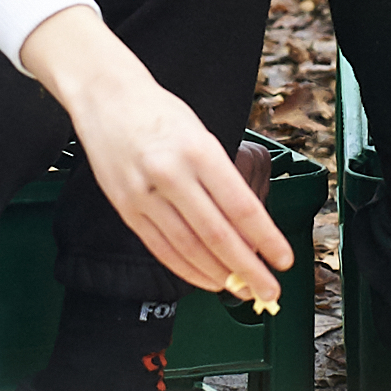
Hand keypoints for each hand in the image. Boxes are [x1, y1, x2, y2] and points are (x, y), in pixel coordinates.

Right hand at [19, 8, 295, 304]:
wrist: (106, 97)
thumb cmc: (161, 115)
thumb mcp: (201, 136)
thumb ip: (222, 180)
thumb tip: (249, 231)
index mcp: (198, 150)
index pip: (241, 206)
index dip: (266, 239)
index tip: (283, 260)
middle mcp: (170, 173)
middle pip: (217, 235)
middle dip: (248, 269)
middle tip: (269, 292)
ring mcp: (144, 194)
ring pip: (188, 248)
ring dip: (218, 275)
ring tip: (241, 289)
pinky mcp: (126, 208)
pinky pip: (161, 248)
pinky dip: (187, 269)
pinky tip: (206, 279)